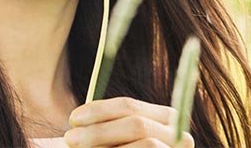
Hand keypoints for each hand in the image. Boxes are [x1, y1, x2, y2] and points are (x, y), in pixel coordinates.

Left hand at [65, 97, 193, 146]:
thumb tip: (78, 120)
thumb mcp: (119, 138)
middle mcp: (180, 137)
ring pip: (145, 146)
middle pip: (136, 125)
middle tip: (71, 138)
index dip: (99, 111)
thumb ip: (110, 126)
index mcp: (166, 118)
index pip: (129, 106)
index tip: (73, 119)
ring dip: (107, 144)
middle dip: (100, 132)